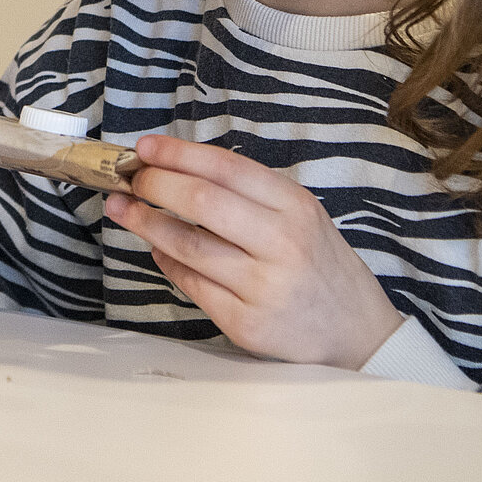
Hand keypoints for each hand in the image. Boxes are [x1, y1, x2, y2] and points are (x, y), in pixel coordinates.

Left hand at [104, 135, 402, 369]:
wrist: (357, 333)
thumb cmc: (320, 266)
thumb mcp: (301, 216)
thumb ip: (248, 194)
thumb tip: (177, 169)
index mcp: (295, 206)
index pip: (225, 167)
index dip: (177, 154)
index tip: (143, 147)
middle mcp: (281, 243)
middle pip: (201, 202)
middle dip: (155, 184)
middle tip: (130, 178)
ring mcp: (263, 286)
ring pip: (187, 245)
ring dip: (146, 223)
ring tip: (124, 208)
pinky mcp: (245, 323)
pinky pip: (191, 284)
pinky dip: (166, 262)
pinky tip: (157, 250)